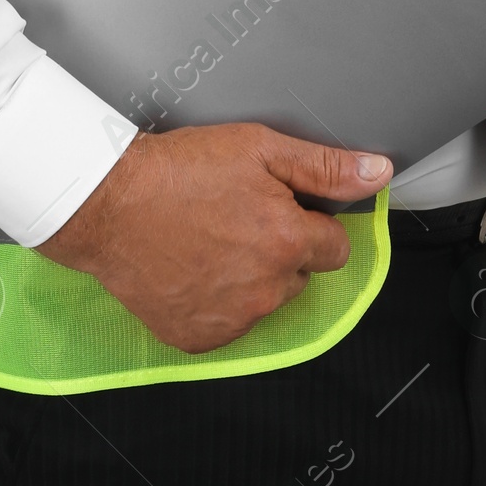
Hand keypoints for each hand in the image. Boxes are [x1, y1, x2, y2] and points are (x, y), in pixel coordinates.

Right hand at [34, 123, 390, 353]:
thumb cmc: (178, 170)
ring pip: (266, 300)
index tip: (283, 207)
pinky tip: (195, 265)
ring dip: (252, 275)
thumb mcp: (259, 147)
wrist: (108, 203)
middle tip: (240, 215)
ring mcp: (232, 320)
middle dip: (282, 248)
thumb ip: (324, 166)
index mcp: (286, 241)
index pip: (335, 247)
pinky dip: (219, 300)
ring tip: (212, 236)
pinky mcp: (200, 339)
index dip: (311, 221)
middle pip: (300, 274)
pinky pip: (230, 322)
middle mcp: (266, 289)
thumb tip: (378, 174)